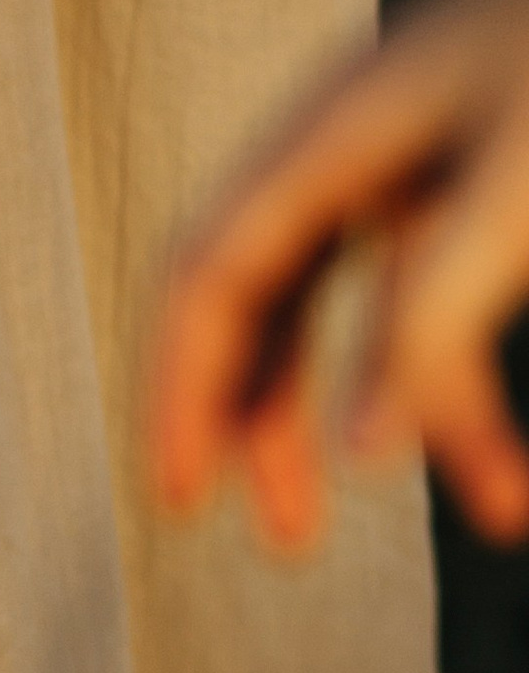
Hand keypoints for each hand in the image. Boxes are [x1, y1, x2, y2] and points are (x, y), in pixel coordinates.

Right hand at [152, 0, 528, 548]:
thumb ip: (435, 318)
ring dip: (406, 414)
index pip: (210, 275)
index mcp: (332, 133)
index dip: (180, 388)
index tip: (178, 501)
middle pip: (272, 299)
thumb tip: (362, 458)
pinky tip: (527, 464)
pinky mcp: (501, 175)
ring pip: (378, 308)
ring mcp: (434, 159)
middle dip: (269, 420)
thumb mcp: (516, 184)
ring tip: (483, 510)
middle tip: (283, 539)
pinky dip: (485, 381)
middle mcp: (364, 147)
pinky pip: (460, 293)